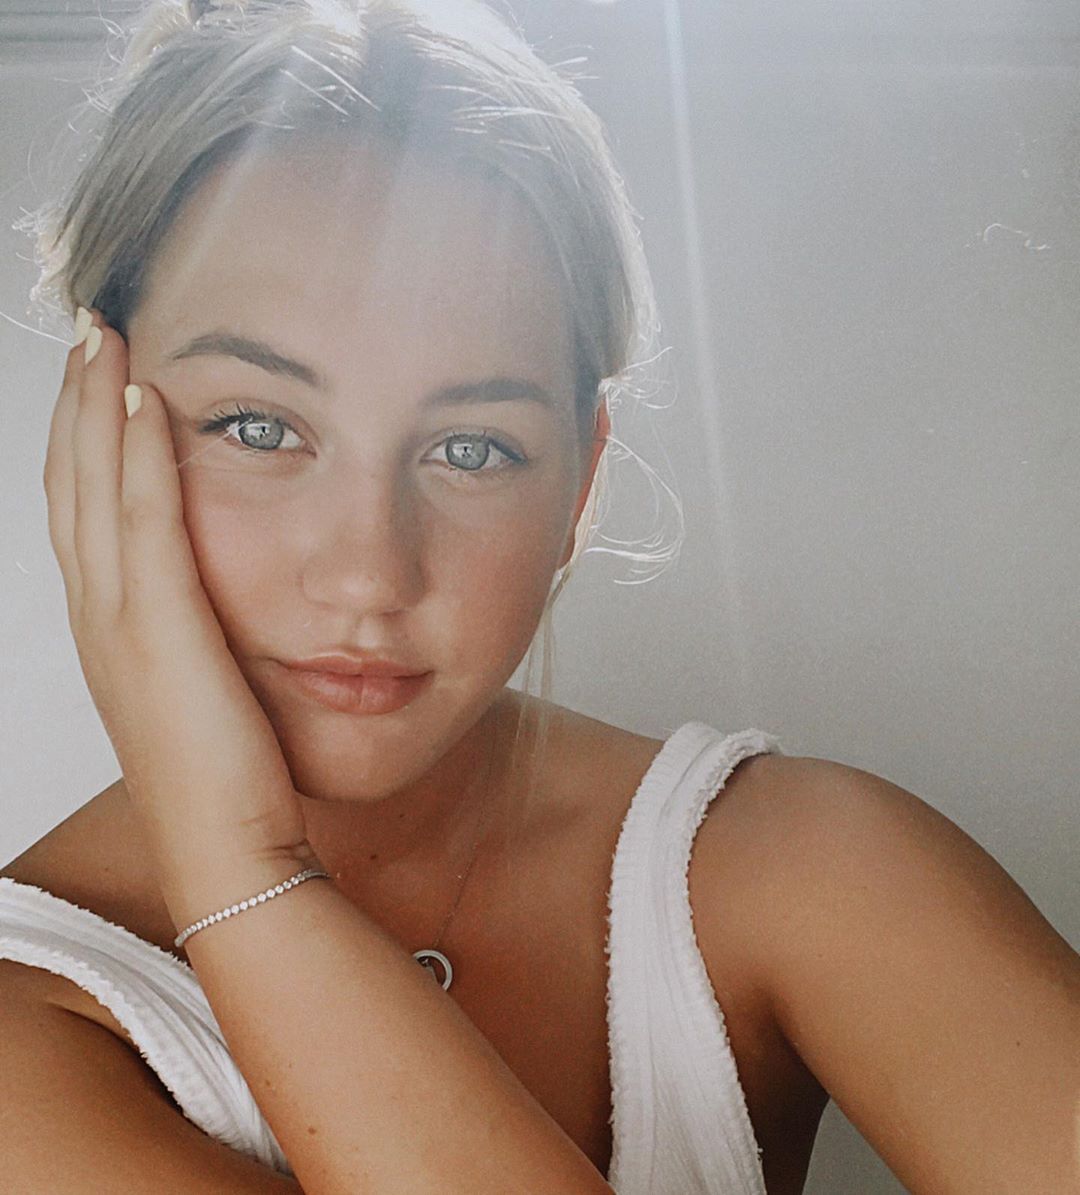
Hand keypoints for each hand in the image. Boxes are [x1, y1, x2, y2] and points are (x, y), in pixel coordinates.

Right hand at [43, 309, 311, 881]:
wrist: (229, 851)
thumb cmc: (230, 777)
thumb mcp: (206, 690)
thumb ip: (202, 636)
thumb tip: (226, 599)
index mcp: (112, 629)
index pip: (86, 511)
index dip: (86, 439)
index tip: (106, 376)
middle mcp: (100, 619)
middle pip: (73, 485)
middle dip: (79, 403)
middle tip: (94, 329)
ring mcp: (120, 626)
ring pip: (93, 490)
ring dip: (98, 407)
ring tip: (109, 338)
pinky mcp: (161, 635)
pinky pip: (144, 525)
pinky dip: (137, 458)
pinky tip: (148, 400)